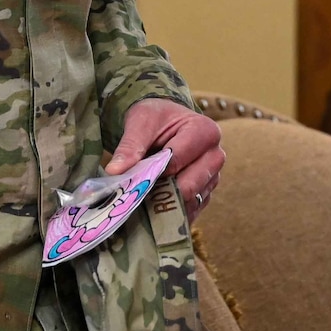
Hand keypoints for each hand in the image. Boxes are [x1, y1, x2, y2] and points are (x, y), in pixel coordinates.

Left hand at [106, 98, 224, 219]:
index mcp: (205, 132)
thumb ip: (130, 145)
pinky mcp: (206, 194)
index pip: (177, 160)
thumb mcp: (141, 122)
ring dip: (165, 203)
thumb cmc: (157, 118)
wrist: (167, 124)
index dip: (153, 170)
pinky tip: (153, 204)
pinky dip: (170, 211)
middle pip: (188, 186)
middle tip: (137, 190)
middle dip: (160, 190)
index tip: (134, 175)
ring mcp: (213, 177)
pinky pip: (190, 211)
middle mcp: (215, 156)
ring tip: (144, 196)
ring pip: (189, 202)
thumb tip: (115, 171)